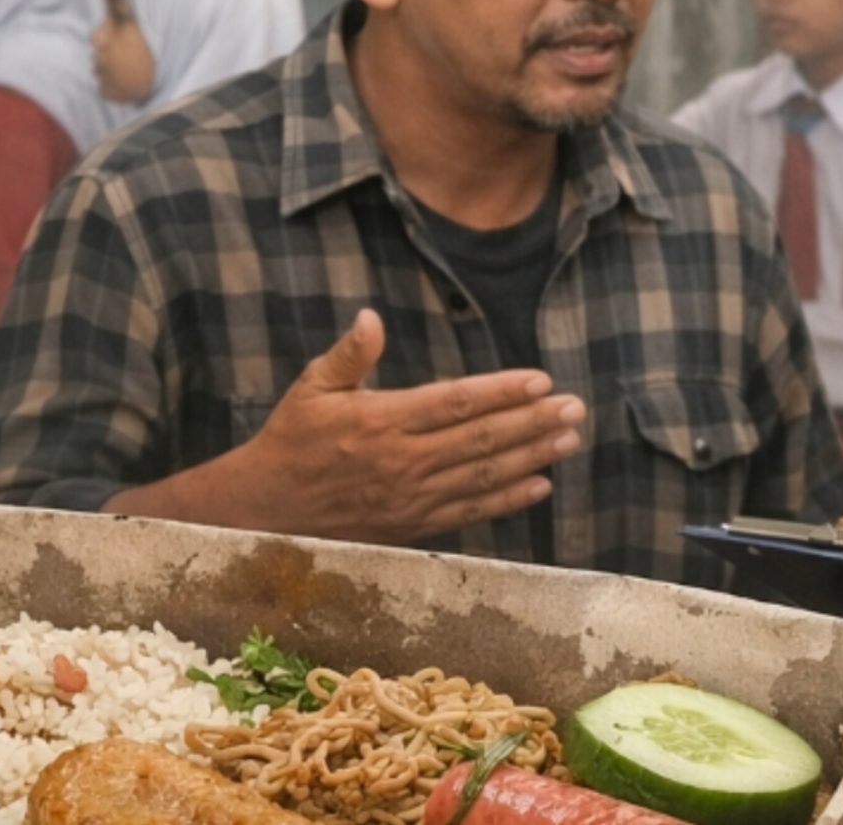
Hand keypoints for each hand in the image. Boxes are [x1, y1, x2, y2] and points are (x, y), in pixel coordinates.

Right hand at [222, 309, 586, 544]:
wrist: (267, 510)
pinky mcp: (413, 525)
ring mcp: (412, 498)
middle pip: (482, 439)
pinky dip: (508, 500)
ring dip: (532, 457)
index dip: (501, 392)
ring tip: (569, 440)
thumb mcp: (311, 387)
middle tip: (574, 408)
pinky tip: (539, 485)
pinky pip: (470, 512)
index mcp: (382, 420)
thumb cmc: (292, 440)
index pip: (455, 402)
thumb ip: (349, 354)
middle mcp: (404, 461)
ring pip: (484, 475)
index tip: (539, 381)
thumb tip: (371, 317)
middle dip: (533, 422)